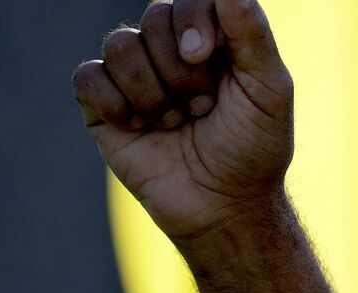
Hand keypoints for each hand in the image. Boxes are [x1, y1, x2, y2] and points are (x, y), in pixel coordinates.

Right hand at [72, 0, 292, 238]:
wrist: (225, 207)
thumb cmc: (254, 149)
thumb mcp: (269, 90)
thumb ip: (252, 34)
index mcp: (213, 42)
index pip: (190, 0)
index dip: (192, 19)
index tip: (203, 56)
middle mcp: (172, 53)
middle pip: (153, 19)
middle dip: (180, 71)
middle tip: (203, 109)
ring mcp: (137, 80)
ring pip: (120, 46)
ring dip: (153, 92)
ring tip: (176, 123)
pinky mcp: (106, 110)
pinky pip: (87, 77)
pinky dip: (113, 102)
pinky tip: (138, 127)